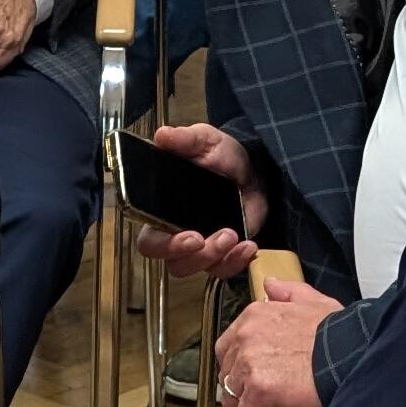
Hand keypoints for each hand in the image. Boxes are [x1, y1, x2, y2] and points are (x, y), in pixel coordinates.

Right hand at [133, 123, 271, 283]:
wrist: (255, 167)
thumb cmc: (223, 155)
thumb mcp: (206, 141)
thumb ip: (185, 139)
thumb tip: (163, 135)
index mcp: (162, 211)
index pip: (150, 241)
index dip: (165, 246)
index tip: (191, 237)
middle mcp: (177, 233)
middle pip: (174, 263)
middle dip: (197, 257)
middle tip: (220, 237)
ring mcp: (202, 246)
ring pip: (199, 269)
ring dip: (219, 259)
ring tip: (237, 237)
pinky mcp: (224, 253)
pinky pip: (224, 271)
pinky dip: (237, 263)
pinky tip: (249, 247)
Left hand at [212, 272, 338, 406]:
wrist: (353, 357)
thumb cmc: (341, 336)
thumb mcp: (316, 302)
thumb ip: (289, 292)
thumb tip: (271, 285)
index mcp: (257, 316)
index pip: (229, 344)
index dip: (237, 362)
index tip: (245, 373)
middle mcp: (247, 338)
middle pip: (227, 371)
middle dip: (238, 386)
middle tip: (251, 398)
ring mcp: (250, 366)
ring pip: (233, 395)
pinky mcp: (258, 393)